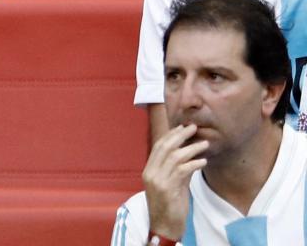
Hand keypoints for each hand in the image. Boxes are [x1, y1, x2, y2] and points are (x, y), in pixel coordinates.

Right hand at [144, 123, 208, 239]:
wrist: (164, 227)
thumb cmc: (169, 207)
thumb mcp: (173, 185)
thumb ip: (179, 171)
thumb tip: (191, 156)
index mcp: (149, 170)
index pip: (158, 146)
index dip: (171, 135)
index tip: (183, 127)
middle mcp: (151, 173)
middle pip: (165, 147)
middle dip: (180, 135)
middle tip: (193, 128)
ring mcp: (158, 181)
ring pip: (174, 156)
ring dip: (191, 148)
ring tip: (204, 144)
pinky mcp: (167, 189)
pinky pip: (182, 170)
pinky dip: (194, 164)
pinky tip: (203, 161)